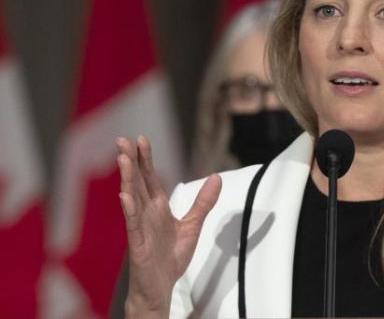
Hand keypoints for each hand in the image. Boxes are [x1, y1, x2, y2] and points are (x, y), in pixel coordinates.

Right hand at [116, 135, 221, 317]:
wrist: (162, 288)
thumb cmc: (170, 258)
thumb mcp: (192, 225)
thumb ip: (203, 202)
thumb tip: (216, 177)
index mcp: (157, 208)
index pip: (149, 178)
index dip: (145, 159)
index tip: (141, 139)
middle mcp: (146, 214)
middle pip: (137, 183)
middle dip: (130, 162)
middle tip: (122, 140)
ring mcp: (140, 228)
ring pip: (132, 199)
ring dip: (127, 179)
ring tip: (122, 159)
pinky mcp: (138, 245)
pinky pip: (133, 225)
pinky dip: (129, 210)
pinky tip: (125, 196)